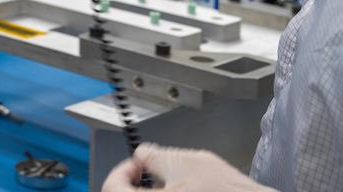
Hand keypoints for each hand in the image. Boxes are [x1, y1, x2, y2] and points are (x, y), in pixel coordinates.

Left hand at [102, 144, 275, 191]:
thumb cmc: (229, 191)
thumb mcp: (188, 162)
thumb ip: (156, 156)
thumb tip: (142, 154)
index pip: (113, 189)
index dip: (119, 172)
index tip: (134, 165)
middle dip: (133, 185)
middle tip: (146, 173)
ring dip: (150, 191)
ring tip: (170, 183)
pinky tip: (183, 191)